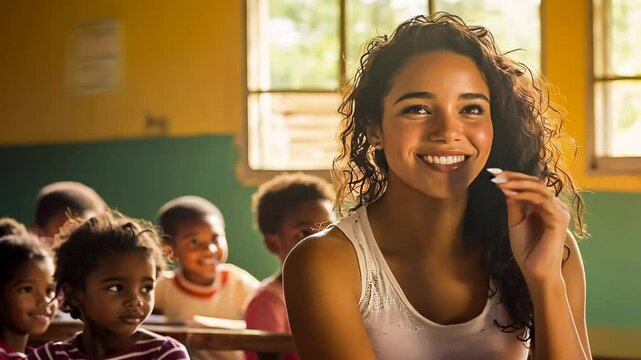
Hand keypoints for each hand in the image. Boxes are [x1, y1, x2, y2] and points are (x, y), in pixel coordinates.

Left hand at [488, 169, 569, 284]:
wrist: (535, 272)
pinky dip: (525, 195)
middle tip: (495, 175)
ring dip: (518, 183)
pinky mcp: (559, 219)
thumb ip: (514, 204)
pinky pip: (542, 200)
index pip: (530, 185)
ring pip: (539, 188)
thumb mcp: (515, 222)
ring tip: (500, 183)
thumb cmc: (527, 250)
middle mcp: (554, 207)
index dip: (513, 176)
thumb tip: (506, 184)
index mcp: (544, 206)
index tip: (493, 173)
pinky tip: (510, 194)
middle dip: (513, 177)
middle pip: (536, 182)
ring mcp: (558, 212)